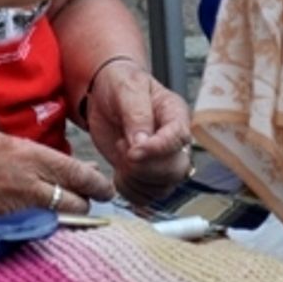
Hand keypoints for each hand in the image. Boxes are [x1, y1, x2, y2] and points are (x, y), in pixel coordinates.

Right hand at [0, 130, 115, 222]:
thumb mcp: (4, 142)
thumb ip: (40, 157)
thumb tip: (73, 169)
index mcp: (29, 157)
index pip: (80, 176)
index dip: (98, 185)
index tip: (105, 188)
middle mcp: (27, 187)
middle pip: (78, 206)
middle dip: (83, 204)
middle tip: (79, 200)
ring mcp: (15, 213)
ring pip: (60, 224)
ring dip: (64, 220)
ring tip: (58, 213)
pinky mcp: (2, 233)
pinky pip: (35, 235)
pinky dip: (40, 231)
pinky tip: (35, 225)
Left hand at [84, 60, 191, 205]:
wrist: (103, 94)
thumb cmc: (120, 84)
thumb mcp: (127, 89)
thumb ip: (136, 113)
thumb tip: (142, 142)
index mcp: (175, 114)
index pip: (179, 139)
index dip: (158, 150)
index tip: (133, 150)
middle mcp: (174, 141)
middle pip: (174, 170)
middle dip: (144, 167)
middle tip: (124, 148)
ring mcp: (161, 160)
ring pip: (162, 188)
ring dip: (135, 179)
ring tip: (121, 154)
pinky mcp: (146, 174)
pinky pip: (146, 196)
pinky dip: (129, 191)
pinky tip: (119, 173)